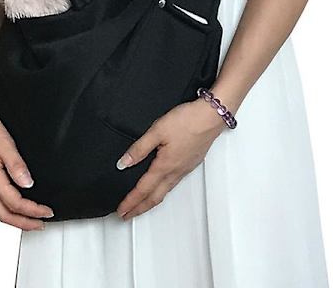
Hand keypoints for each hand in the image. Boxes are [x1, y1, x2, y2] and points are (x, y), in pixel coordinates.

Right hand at [0, 91, 54, 229]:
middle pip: (3, 214)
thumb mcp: (4, 144)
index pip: (15, 203)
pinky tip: (8, 203)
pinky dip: (2, 207)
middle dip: (23, 223)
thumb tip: (28, 183)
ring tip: (26, 219)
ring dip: (12, 217)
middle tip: (38, 225)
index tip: (46, 212)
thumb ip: (17, 165)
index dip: (33, 211)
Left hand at [115, 97, 226, 220]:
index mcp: (165, 165)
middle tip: (127, 215)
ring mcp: (185, 168)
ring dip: (151, 201)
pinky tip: (161, 186)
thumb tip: (123, 163)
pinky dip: (163, 191)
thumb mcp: (157, 130)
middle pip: (155, 197)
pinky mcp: (191, 163)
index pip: (143, 189)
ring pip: (165, 191)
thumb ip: (139, 148)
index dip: (130, 202)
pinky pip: (174, 184)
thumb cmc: (188, 121)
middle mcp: (176, 171)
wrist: (211, 117)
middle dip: (140, 208)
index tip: (121, 210)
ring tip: (141, 205)